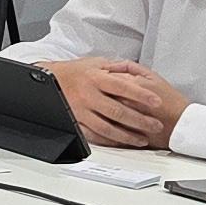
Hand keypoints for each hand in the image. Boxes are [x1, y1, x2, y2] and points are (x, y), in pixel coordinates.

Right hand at [44, 53, 185, 148]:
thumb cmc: (75, 71)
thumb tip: (138, 71)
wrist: (48, 79)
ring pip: (106, 127)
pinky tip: (122, 142)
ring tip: (143, 139)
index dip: (141, 95)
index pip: (123, 87)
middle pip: (117, 110)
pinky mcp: (75, 121)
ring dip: (127, 135)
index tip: (157, 102)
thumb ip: (117, 67)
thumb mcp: (96, 62)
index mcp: (95, 78)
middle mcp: (87, 95)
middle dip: (140, 120)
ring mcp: (80, 110)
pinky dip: (109, 141)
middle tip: (156, 125)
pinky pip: (93, 135)